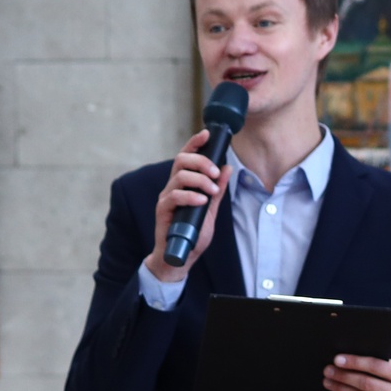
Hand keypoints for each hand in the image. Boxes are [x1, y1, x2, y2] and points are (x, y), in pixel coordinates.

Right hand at [145, 130, 225, 278]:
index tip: (207, 134)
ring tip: (212, 191)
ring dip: (200, 180)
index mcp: (183, 183)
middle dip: (201, 161)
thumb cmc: (192, 233)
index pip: (186, 156)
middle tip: (215, 173)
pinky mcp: (162, 210)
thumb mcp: (210, 209)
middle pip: (181, 160)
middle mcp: (172, 186)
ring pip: (179, 176)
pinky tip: (202, 200)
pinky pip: (175, 196)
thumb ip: (218, 189)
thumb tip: (227, 167)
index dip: (195, 143)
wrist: (179, 256)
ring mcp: (166, 197)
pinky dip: (190, 196)